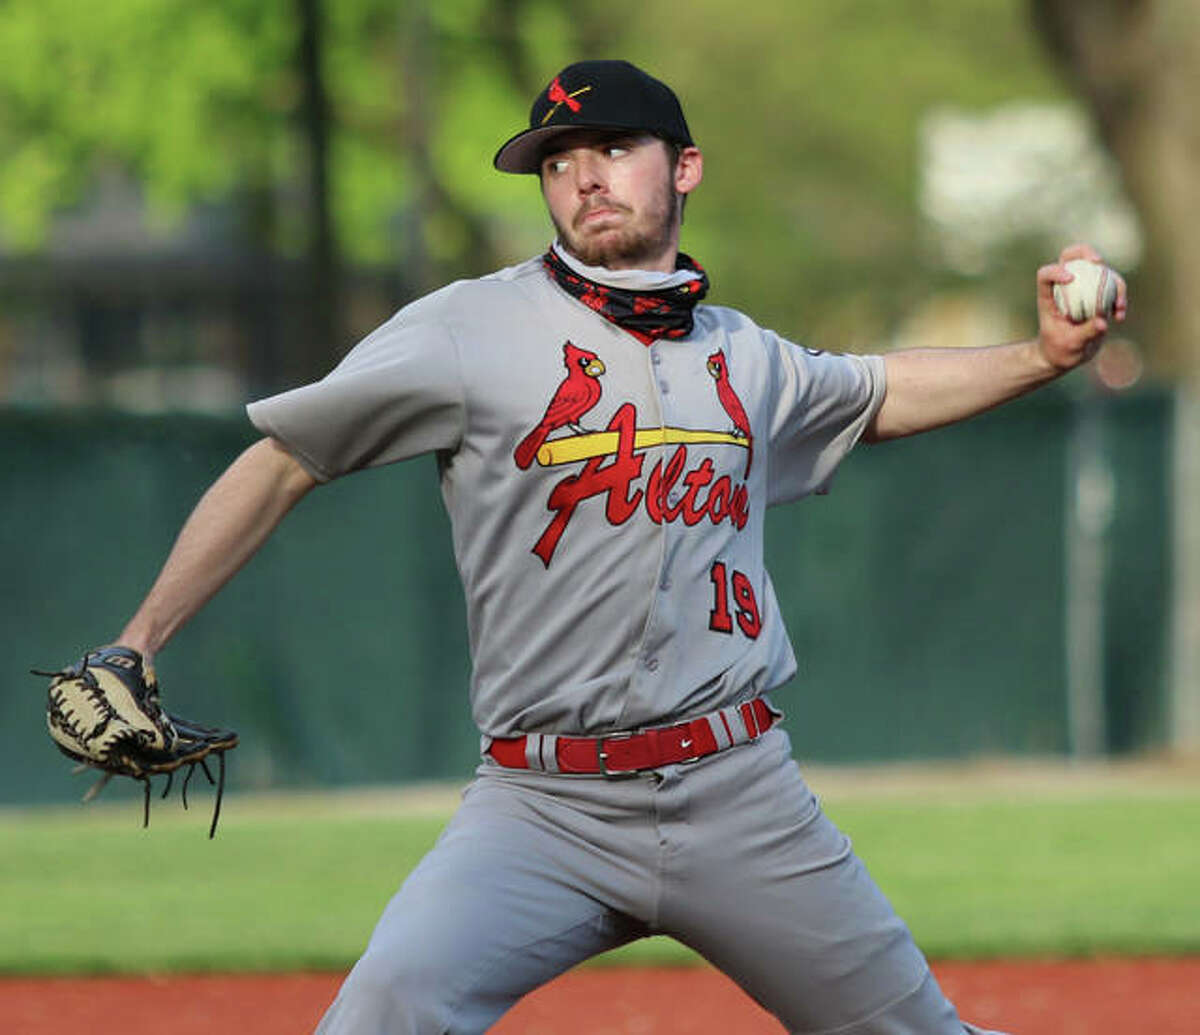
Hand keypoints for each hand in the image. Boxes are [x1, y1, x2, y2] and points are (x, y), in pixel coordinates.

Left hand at [1036, 243, 1127, 371]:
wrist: (1067, 355)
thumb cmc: (1059, 350)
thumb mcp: (1070, 345)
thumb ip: (1085, 333)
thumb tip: (1102, 322)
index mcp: (1048, 297)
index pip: (1045, 275)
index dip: (1056, 271)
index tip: (1071, 279)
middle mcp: (1065, 287)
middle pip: (1072, 257)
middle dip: (1085, 252)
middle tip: (1098, 262)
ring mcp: (1082, 287)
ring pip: (1099, 269)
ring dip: (1113, 281)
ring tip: (1118, 306)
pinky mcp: (1098, 294)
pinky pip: (1112, 285)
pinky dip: (1119, 296)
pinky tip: (1119, 316)